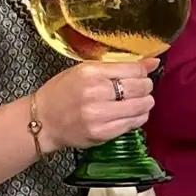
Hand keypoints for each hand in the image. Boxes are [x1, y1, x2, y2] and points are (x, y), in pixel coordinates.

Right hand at [34, 58, 157, 151]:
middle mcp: (96, 92)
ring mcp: (99, 115)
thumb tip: (153, 62)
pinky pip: (133, 123)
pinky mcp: (102, 133)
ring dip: (144, 103)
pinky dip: (137, 117)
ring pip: (142, 106)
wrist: (42, 121)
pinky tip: (129, 114)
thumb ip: (119, 66)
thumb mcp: (86, 70)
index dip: (143, 72)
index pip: (135, 69)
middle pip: (141, 87)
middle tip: (140, 88)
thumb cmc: (63, 92)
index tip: (141, 74)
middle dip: (146, 87)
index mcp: (91, 72)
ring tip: (135, 101)